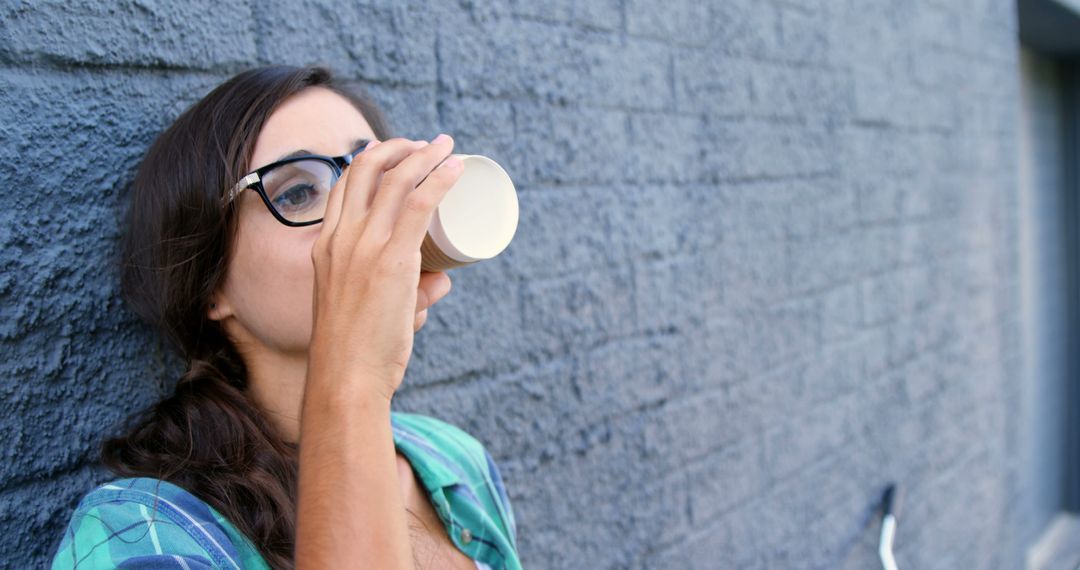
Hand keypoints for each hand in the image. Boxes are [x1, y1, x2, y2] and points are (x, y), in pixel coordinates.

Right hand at [307, 134, 462, 401]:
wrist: (346, 377)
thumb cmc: (358, 352)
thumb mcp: (374, 309)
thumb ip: (411, 294)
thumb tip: (443, 280)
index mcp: (325, 246)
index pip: (344, 185)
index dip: (371, 159)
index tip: (396, 152)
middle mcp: (340, 238)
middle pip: (367, 170)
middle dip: (399, 147)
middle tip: (428, 145)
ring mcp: (364, 247)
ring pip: (396, 181)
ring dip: (425, 155)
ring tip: (448, 147)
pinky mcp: (392, 261)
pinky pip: (419, 205)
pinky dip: (439, 180)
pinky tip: (456, 168)